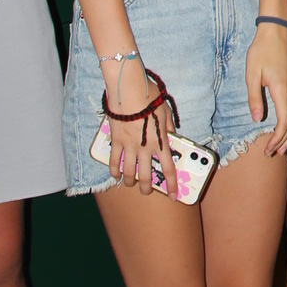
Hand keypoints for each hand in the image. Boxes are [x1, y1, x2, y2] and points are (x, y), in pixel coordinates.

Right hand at [107, 67, 179, 199]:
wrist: (129, 91)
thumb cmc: (149, 98)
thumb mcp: (165, 111)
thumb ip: (169, 126)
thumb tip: (172, 135)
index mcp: (160, 142)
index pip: (168, 169)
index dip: (171, 185)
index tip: (173, 195)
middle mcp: (145, 148)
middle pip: (146, 176)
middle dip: (147, 187)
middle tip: (147, 191)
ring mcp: (129, 146)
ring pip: (129, 172)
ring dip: (129, 181)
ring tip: (130, 184)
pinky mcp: (116, 141)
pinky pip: (113, 160)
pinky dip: (113, 170)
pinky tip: (115, 175)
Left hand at [247, 24, 286, 154]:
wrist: (276, 32)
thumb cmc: (261, 51)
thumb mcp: (251, 74)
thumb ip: (255, 98)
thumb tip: (258, 119)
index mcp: (281, 90)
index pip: (284, 122)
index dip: (277, 138)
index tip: (268, 149)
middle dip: (285, 141)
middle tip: (274, 153)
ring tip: (285, 147)